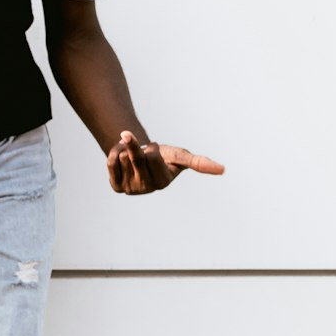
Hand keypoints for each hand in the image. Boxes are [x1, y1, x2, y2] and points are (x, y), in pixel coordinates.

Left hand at [107, 130, 224, 194]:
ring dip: (126, 149)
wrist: (138, 156)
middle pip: (136, 157)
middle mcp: (146, 189)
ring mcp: (130, 189)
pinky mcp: (116, 186)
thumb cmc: (162, 156)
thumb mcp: (179, 156)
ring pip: (122, 157)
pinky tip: (122, 159)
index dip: (151, 147)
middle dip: (136, 145)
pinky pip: (111, 162)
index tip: (155, 150)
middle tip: (140, 148)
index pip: (152, 156)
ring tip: (132, 154)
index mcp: (163, 183)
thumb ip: (198, 162)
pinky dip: (115, 152)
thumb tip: (223, 170)